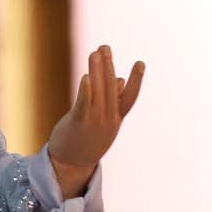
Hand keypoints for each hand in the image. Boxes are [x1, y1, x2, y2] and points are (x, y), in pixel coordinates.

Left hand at [47, 45, 143, 198]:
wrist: (71, 164)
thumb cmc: (86, 138)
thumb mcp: (103, 121)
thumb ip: (112, 101)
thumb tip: (120, 79)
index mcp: (115, 119)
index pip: (129, 97)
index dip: (136, 80)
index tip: (140, 62)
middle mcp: (108, 120)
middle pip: (111, 89)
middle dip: (108, 66)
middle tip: (105, 47)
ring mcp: (95, 122)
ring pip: (98, 92)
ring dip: (97, 71)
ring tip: (96, 52)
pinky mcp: (79, 123)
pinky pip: (84, 104)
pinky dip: (86, 90)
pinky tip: (86, 76)